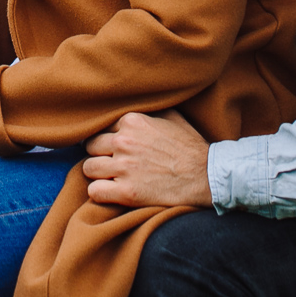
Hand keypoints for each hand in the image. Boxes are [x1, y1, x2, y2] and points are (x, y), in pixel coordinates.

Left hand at [81, 110, 213, 208]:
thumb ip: (148, 110)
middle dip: (100, 155)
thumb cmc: (190, 147)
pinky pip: (94, 191)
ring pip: (88, 168)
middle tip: (113, 164)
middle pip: (90, 147)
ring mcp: (124, 167)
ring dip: (99, 175)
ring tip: (112, 178)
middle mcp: (124, 142)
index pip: (101, 127)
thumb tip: (132, 103)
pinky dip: (100, 193)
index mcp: (132, 121)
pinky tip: (112, 193)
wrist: (207, 177)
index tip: (115, 148)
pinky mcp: (126, 192)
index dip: (108, 139)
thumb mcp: (171, 117)